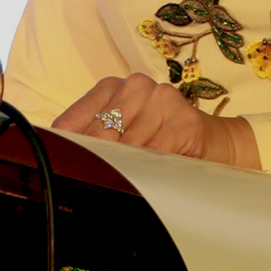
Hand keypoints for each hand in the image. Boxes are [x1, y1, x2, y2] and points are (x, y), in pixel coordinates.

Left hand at [52, 73, 259, 168]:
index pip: (74, 120)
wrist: (214, 142)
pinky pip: (155, 154)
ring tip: (127, 182)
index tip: (58, 173)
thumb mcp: (123, 136)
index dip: (66, 150)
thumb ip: (93, 141)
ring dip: (123, 169)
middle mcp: (135, 85)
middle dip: (95, 162)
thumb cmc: (159, 140)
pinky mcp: (184, 119)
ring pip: (127, 145)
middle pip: (99, 133)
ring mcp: (162, 98)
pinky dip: (148, 171)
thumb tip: (57, 160)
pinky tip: (149, 178)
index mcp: (111, 86)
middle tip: (92, 185)